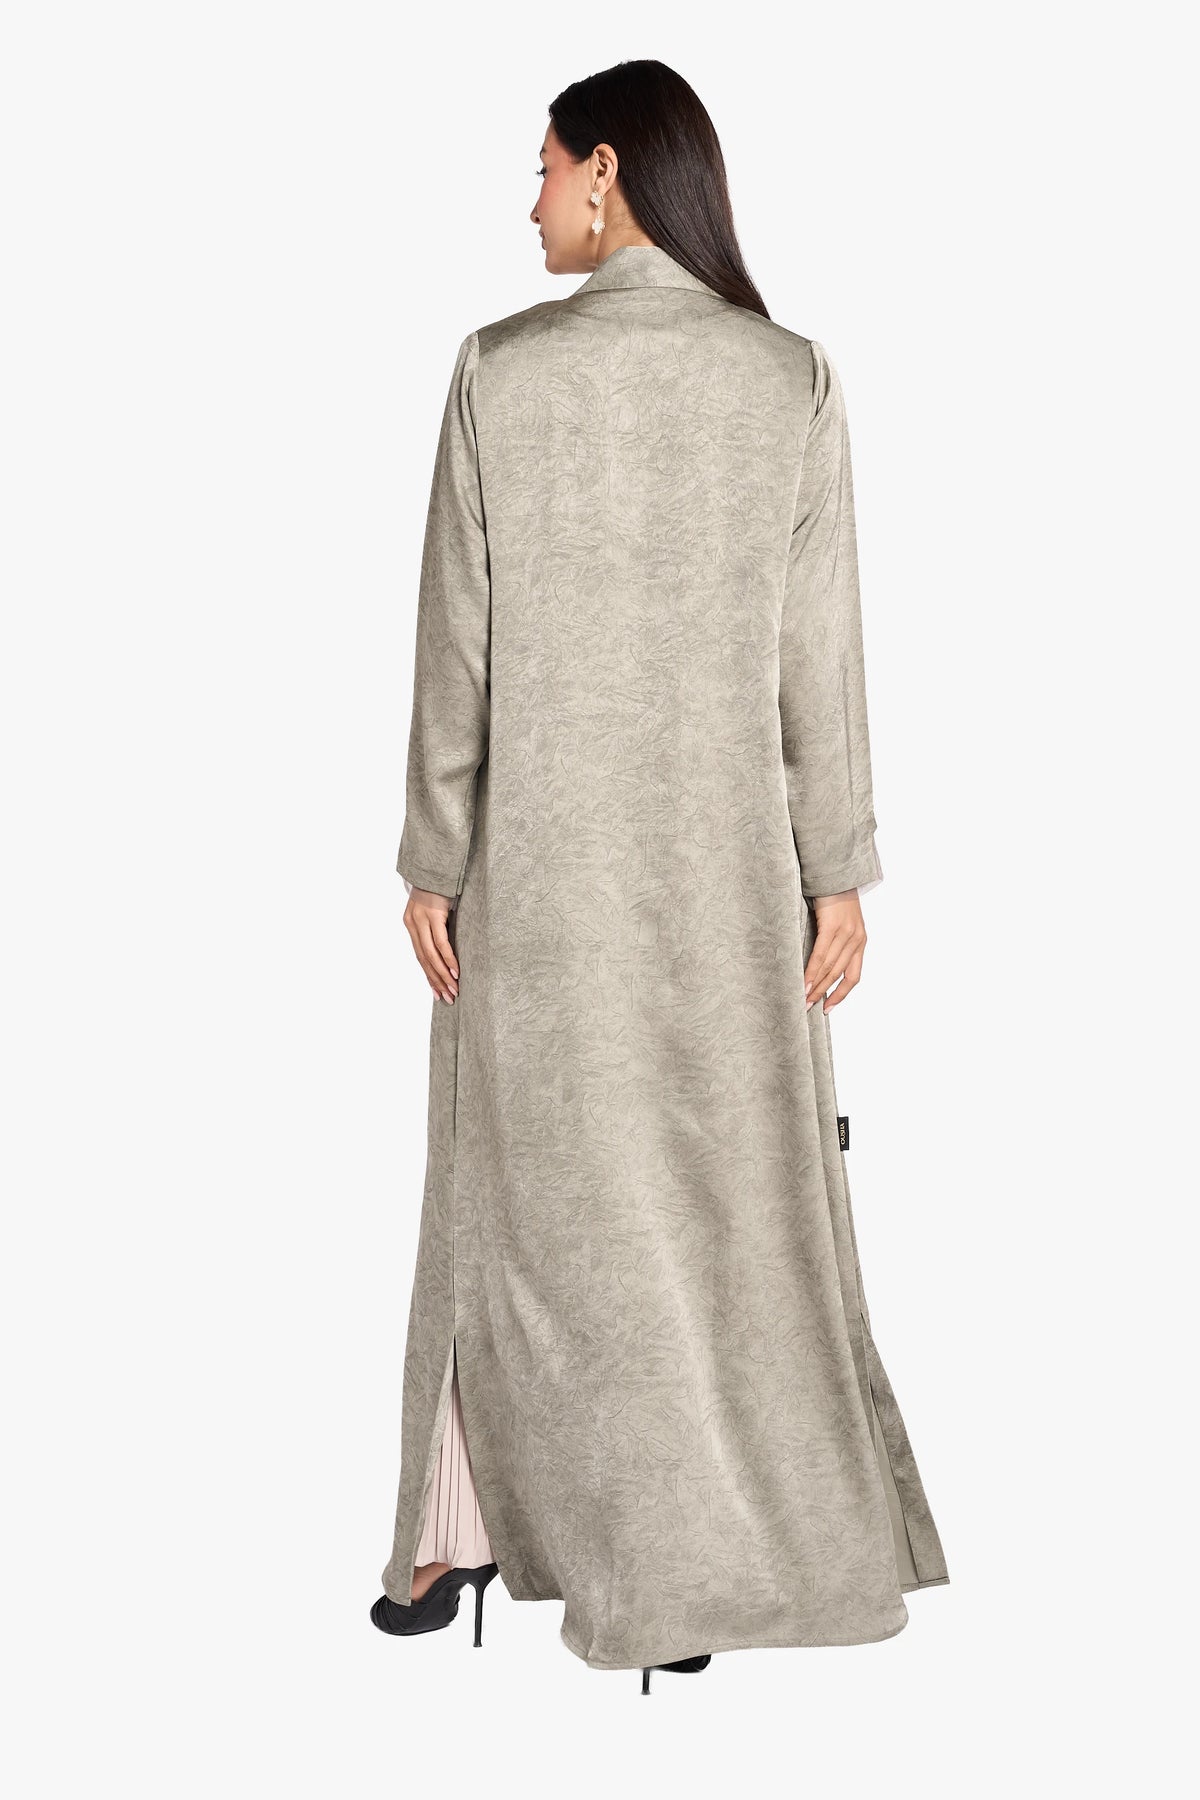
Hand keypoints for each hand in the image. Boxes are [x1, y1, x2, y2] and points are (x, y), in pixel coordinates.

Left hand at [405, 889, 458, 1002]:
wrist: (436, 865)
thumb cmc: (439, 888)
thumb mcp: (434, 910)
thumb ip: (435, 927)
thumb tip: (446, 947)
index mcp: (411, 925)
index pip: (420, 957)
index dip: (429, 976)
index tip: (438, 993)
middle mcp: (413, 924)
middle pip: (424, 960)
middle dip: (437, 981)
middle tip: (449, 998)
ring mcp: (421, 920)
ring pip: (431, 955)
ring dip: (443, 974)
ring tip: (454, 989)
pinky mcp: (433, 915)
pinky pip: (441, 942)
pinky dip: (448, 959)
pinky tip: (455, 971)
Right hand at [804, 889, 865, 1013]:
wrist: (834, 872)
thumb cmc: (833, 897)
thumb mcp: (840, 922)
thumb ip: (834, 942)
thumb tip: (818, 963)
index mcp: (861, 942)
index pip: (853, 976)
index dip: (841, 994)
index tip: (828, 1008)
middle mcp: (857, 940)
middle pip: (839, 974)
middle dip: (823, 994)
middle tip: (807, 1007)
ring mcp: (847, 933)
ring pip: (830, 968)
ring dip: (816, 986)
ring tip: (803, 999)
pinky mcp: (834, 926)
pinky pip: (821, 954)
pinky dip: (813, 971)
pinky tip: (805, 981)